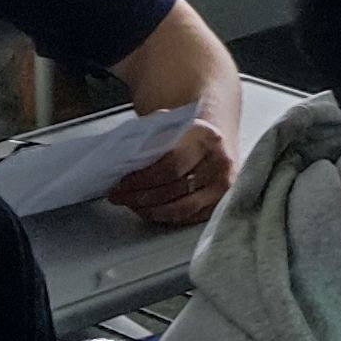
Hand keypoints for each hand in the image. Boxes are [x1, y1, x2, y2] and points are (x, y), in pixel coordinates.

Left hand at [104, 116, 232, 227]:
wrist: (220, 138)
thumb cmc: (190, 131)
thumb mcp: (171, 123)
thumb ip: (151, 138)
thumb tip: (122, 161)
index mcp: (206, 138)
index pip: (170, 165)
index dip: (142, 179)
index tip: (121, 183)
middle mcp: (219, 163)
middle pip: (173, 189)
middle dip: (140, 196)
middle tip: (118, 196)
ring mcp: (223, 187)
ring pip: (180, 209)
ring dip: (150, 210)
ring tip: (130, 204)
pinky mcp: (220, 204)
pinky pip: (187, 218)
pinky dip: (164, 217)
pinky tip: (149, 210)